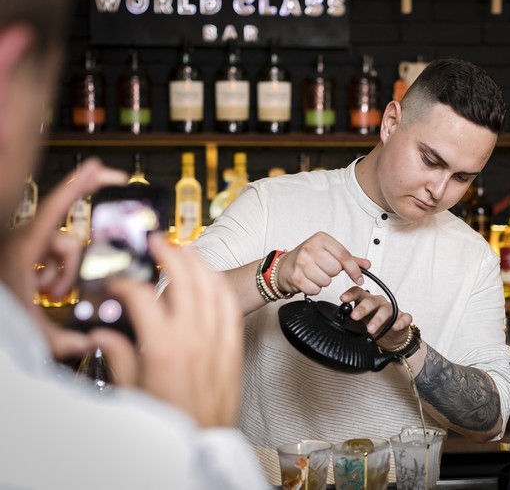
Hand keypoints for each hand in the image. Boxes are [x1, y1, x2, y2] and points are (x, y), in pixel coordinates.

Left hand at [0, 158, 126, 360]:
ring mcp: (23, 246)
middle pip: (69, 241)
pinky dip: (49, 274)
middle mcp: (25, 239)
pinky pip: (47, 258)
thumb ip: (56, 337)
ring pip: (59, 252)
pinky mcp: (21, 254)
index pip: (60, 204)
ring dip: (58, 275)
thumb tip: (83, 344)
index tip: (100, 167)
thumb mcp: (24, 322)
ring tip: (45, 295)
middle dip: (70, 268)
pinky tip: (39, 291)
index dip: (83, 183)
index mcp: (26, 243)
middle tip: (58, 292)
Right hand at [92, 235, 243, 427]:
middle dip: (169, 252)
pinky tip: (212, 279)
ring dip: (198, 263)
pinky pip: (230, 306)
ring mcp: (217, 339)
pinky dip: (220, 287)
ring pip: (212, 286)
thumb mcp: (132, 388)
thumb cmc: (168, 419)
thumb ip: (118, 355)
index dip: (126, 283)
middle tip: (158, 241)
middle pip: (184, 278)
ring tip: (185, 249)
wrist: (204, 440)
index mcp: (163, 346)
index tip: (117, 282)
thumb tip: (102, 334)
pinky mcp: (233, 346)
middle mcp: (193, 336)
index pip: (142, 296)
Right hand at [275, 231, 370, 295]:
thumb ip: (348, 258)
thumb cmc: (306, 258)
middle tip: (322, 269)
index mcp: (321, 239)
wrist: (282, 267)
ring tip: (314, 274)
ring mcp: (301, 262)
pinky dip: (314, 289)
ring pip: (326, 281)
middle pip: (335, 270)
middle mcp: (310, 248)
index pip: (344, 255)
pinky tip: (308, 281)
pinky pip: (315, 289)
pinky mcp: (296, 276)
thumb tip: (367, 264)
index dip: (354, 269)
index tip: (359, 278)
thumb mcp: (327, 252)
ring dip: (323, 282)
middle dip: (331, 273)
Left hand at [340, 286, 412, 346]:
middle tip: (354, 317)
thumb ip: (351, 318)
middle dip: (362, 308)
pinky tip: (395, 326)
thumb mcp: (360, 322)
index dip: (350, 294)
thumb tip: (337, 318)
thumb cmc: (373, 324)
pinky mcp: (403, 318)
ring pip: (386, 309)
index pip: (358, 292)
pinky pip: (404, 318)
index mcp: (366, 300)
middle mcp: (378, 302)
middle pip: (371, 301)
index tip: (343, 299)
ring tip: (370, 329)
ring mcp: (392, 310)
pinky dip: (400, 321)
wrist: (391, 337)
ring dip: (378, 319)